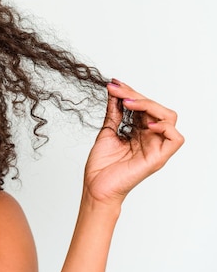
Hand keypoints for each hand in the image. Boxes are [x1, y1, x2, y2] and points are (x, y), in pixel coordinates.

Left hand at [82, 80, 183, 206]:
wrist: (96, 187)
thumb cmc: (101, 166)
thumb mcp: (107, 132)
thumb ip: (114, 113)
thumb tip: (115, 92)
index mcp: (139, 131)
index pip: (143, 106)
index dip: (130, 93)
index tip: (114, 84)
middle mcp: (150, 138)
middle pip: (156, 108)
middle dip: (136, 95)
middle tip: (117, 90)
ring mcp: (156, 147)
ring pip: (168, 118)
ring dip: (149, 105)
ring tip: (128, 103)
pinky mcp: (158, 158)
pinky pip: (175, 139)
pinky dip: (165, 127)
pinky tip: (147, 123)